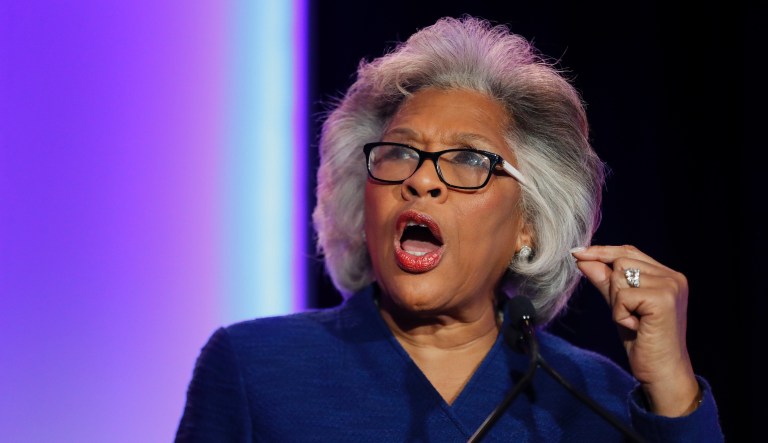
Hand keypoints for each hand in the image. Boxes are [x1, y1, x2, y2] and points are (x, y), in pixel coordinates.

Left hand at [571, 245, 700, 416]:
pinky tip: (637, 328)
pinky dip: (620, 314)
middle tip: (629, 314)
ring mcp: (670, 286)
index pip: (629, 252)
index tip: (577, 253)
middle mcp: (672, 277)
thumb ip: (604, 280)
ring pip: (620, 276)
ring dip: (618, 303)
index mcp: (667, 275)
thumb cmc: (642, 341)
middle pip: (621, 261)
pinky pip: (622, 296)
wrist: (661, 373)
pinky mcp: (663, 299)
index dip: (602, 252)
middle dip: (613, 288)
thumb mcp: (619, 305)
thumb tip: (582, 258)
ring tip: (635, 321)